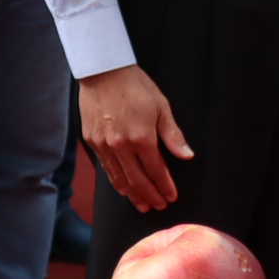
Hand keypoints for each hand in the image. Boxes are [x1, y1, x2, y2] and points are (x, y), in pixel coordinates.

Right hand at [82, 64, 192, 210]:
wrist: (103, 72)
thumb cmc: (135, 86)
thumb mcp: (161, 107)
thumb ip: (173, 135)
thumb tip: (187, 156)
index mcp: (141, 138)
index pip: (156, 171)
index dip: (165, 186)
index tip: (171, 197)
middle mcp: (121, 146)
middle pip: (137, 181)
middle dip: (150, 196)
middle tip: (159, 206)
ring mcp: (104, 145)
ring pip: (119, 179)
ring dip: (133, 195)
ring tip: (143, 205)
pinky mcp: (92, 142)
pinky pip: (106, 169)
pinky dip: (116, 182)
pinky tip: (123, 189)